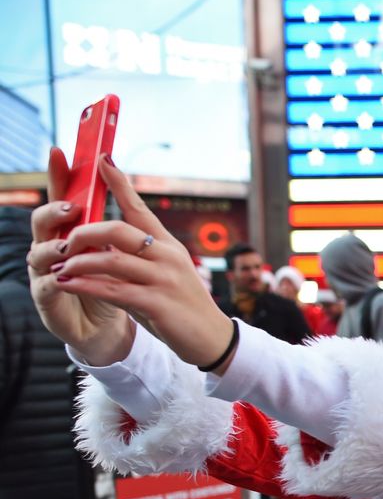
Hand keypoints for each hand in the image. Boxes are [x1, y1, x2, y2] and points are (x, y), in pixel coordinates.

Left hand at [32, 152, 234, 369]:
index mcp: (168, 245)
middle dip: (83, 232)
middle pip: (118, 230)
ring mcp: (164, 280)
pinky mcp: (158, 304)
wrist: (211, 339)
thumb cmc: (181, 305)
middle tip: (62, 241)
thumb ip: (135, 258)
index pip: (140, 208)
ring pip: (111, 260)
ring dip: (77, 263)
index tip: (102, 159)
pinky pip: (113, 290)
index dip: (120, 183)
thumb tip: (101, 244)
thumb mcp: (161, 274)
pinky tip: (66, 285)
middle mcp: (168, 257)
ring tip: (57, 267)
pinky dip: (84, 286)